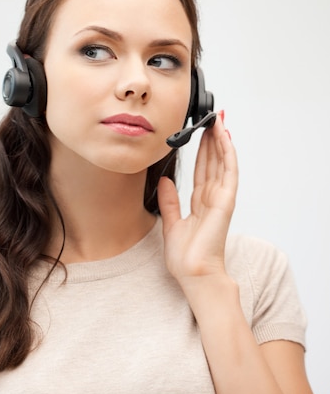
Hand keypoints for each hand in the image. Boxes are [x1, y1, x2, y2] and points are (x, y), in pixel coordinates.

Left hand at [157, 113, 237, 283]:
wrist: (194, 275)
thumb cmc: (186, 258)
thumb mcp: (171, 223)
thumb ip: (169, 201)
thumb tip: (164, 181)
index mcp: (201, 204)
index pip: (203, 171)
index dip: (202, 151)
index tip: (200, 133)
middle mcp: (213, 199)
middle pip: (214, 162)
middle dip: (212, 140)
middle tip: (210, 119)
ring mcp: (221, 199)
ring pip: (222, 163)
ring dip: (220, 141)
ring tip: (218, 121)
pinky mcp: (225, 202)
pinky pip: (228, 173)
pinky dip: (228, 154)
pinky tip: (225, 138)